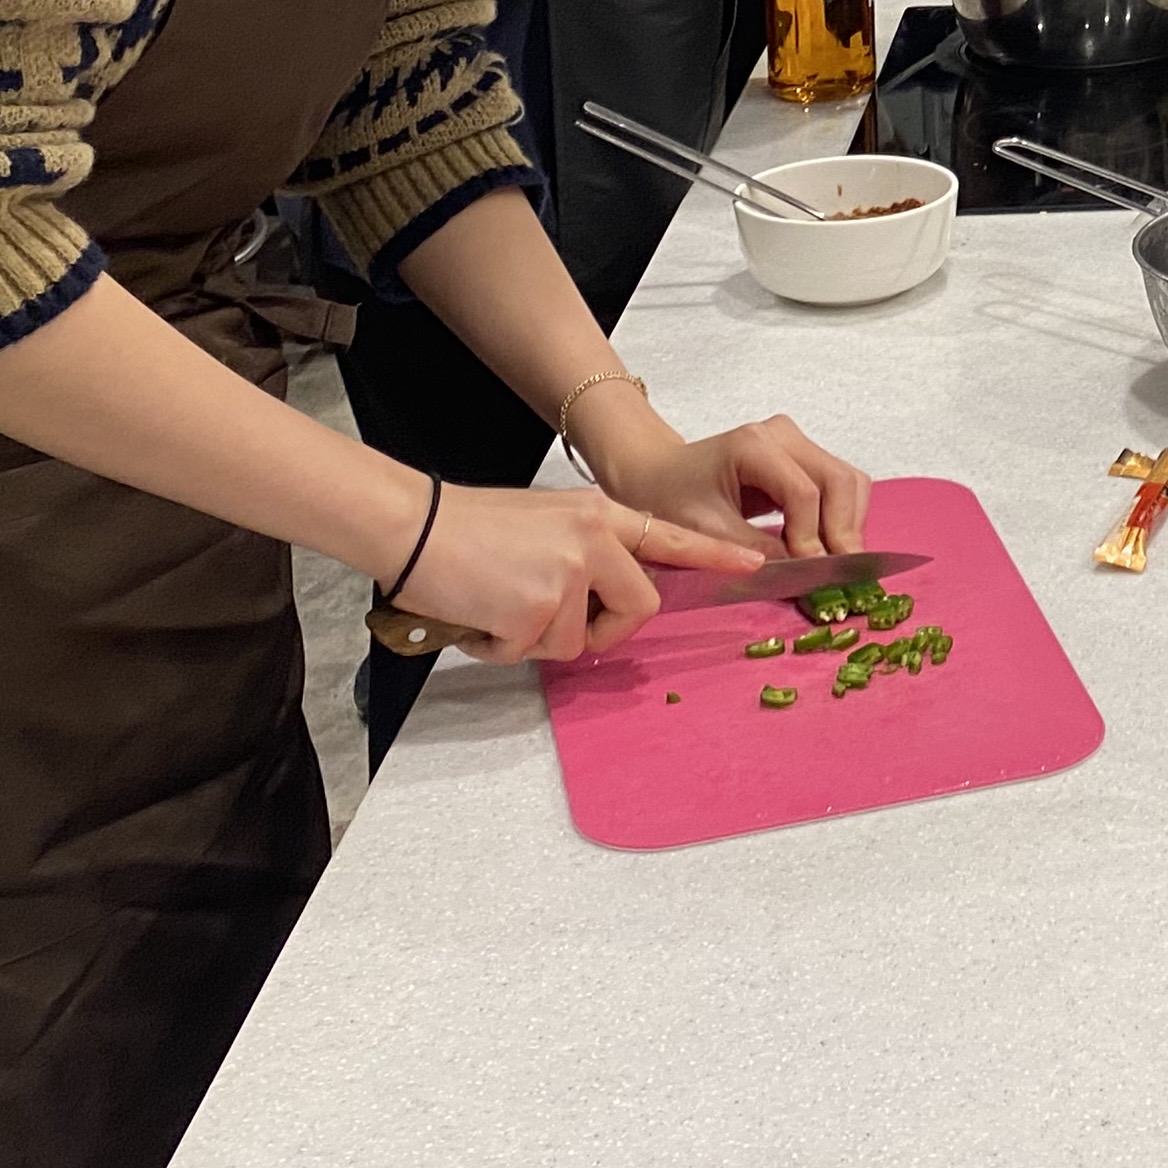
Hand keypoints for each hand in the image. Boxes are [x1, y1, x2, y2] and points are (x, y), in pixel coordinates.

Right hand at [387, 481, 760, 664]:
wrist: (413, 526)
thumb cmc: (470, 529)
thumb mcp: (547, 523)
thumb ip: (586, 553)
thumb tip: (598, 602)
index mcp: (599, 515)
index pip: (668, 536)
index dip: (712, 556)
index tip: (754, 563)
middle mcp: (594, 538)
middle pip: (638, 605)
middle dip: (604, 629)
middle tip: (555, 621)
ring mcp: (569, 572)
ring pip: (576, 640)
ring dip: (536, 637)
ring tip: (498, 601)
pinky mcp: (537, 607)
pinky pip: (532, 652)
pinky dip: (502, 646)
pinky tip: (480, 612)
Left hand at [588, 406, 873, 558]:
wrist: (655, 473)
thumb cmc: (670, 498)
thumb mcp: (704, 532)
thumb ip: (755, 552)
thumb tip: (805, 575)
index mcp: (753, 444)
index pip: (803, 492)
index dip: (812, 536)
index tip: (811, 572)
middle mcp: (782, 434)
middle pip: (838, 479)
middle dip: (843, 530)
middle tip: (841, 574)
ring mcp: (797, 441)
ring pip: (848, 480)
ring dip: (849, 523)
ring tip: (839, 563)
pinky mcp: (803, 455)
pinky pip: (840, 484)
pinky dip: (843, 516)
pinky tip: (831, 546)